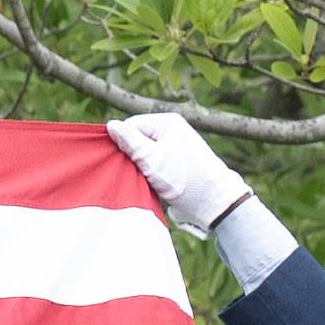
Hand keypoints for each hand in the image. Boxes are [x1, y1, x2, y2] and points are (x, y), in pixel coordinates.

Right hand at [107, 111, 255, 241]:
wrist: (213, 202)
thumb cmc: (183, 178)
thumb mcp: (151, 159)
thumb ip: (129, 141)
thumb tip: (110, 124)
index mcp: (167, 122)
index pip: (131, 125)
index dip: (123, 143)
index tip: (126, 162)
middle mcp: (172, 131)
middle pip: (137, 139)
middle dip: (133, 157)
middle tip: (138, 173)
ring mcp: (176, 147)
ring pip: (145, 154)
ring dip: (141, 168)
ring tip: (149, 181)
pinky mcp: (177, 164)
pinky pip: (155, 165)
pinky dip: (151, 175)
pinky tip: (154, 185)